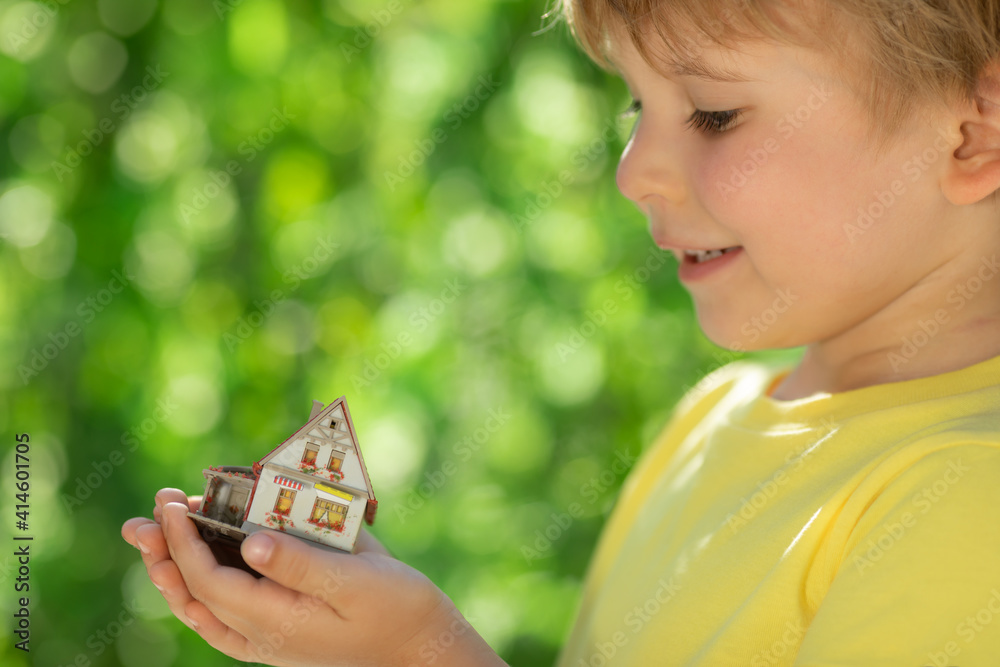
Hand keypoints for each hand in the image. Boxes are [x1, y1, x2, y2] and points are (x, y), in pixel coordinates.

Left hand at [121, 488, 506, 666]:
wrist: (420, 648)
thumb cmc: (397, 606)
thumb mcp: (356, 579)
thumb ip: (301, 563)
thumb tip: (250, 542)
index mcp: (278, 619)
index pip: (210, 579)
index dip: (184, 541)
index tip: (172, 503)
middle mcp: (263, 636)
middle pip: (195, 595)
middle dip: (167, 552)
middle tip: (147, 514)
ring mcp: (268, 642)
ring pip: (203, 611)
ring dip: (173, 573)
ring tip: (153, 540)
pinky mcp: (278, 638)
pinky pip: (222, 621)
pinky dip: (198, 595)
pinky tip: (190, 578)